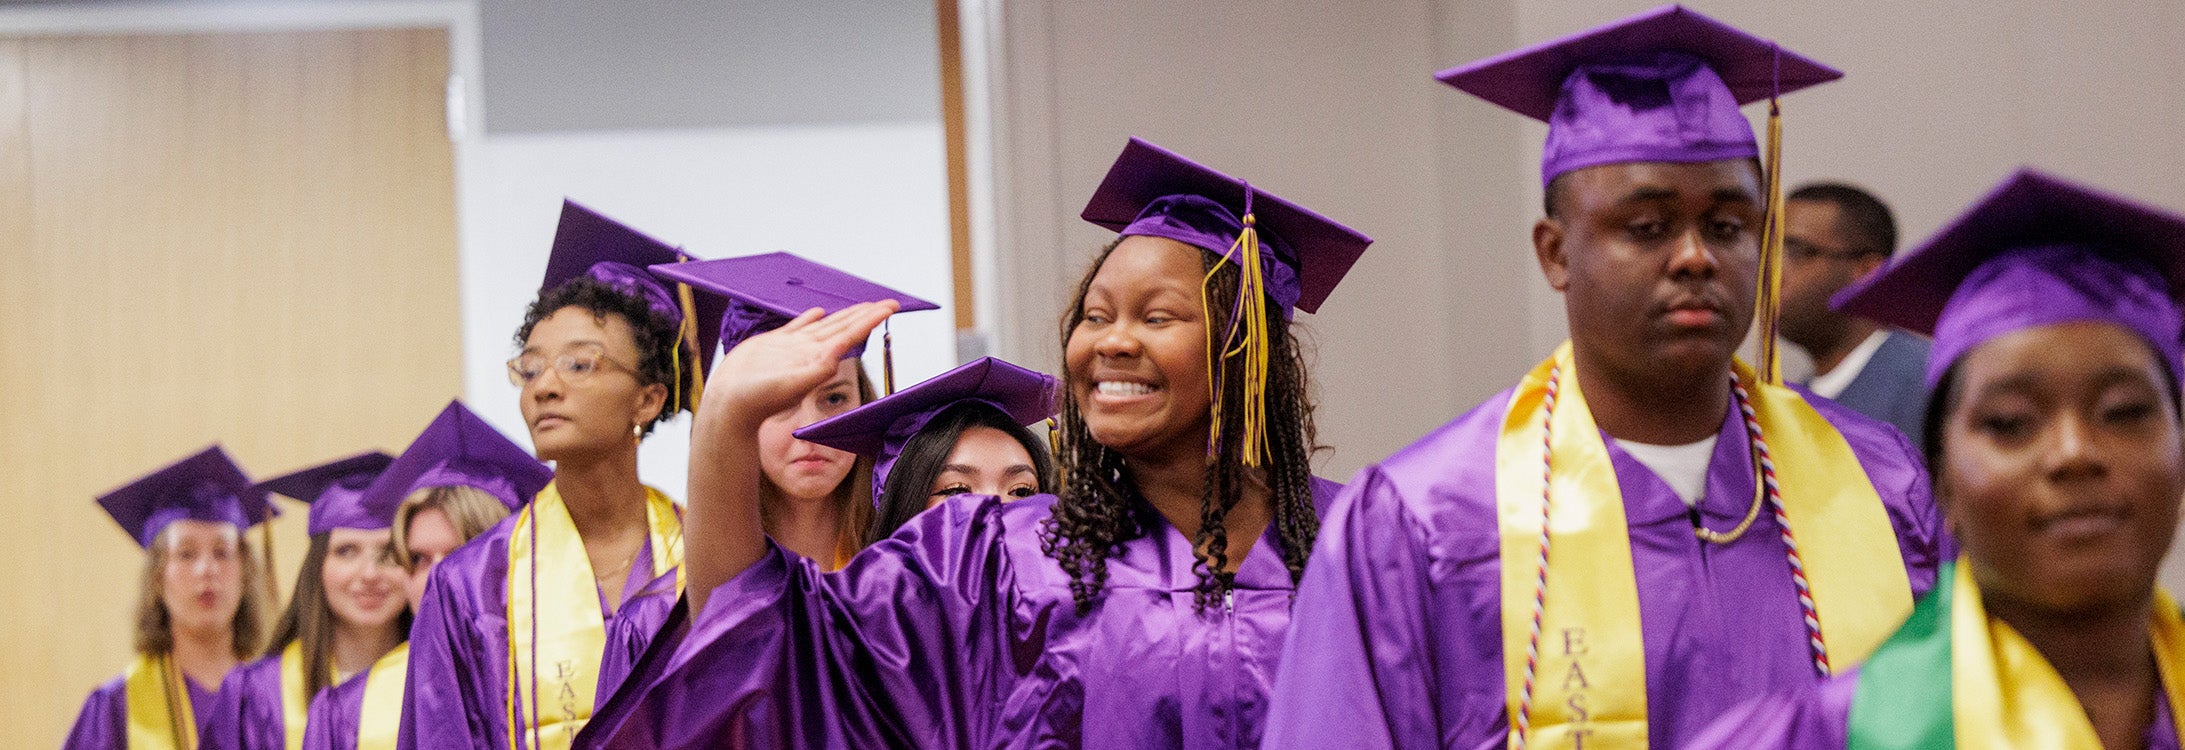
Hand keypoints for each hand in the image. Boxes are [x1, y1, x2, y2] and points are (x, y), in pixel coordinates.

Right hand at [703, 301, 899, 426]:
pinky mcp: (774, 344)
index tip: (890, 308)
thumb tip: (840, 352)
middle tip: (885, 303)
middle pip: (844, 326)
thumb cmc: (759, 400)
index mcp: (818, 358)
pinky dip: (809, 318)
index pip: (852, 333)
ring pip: (825, 325)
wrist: (731, 405)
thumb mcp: (793, 385)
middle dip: (865, 314)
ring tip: (859, 306)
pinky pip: (798, 326)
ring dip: (843, 315)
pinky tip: (817, 313)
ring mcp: (793, 348)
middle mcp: (810, 352)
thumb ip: (817, 369)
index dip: (872, 319)